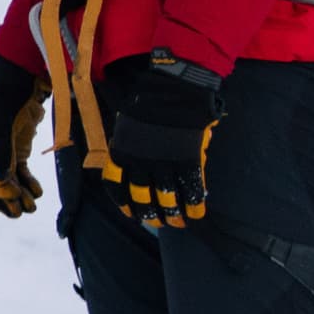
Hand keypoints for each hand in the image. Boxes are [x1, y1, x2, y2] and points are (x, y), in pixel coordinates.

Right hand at [0, 55, 48, 220]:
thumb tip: (2, 181)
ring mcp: (2, 150)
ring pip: (7, 179)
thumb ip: (0, 152)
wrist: (22, 78)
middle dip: (4, 198)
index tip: (12, 193)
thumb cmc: (6, 97)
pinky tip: (37, 192)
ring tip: (31, 207)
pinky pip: (20, 171)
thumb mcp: (0, 123)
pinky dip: (28, 182)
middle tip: (19, 212)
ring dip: (18, 194)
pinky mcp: (17, 149)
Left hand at [99, 51, 221, 230]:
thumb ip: (130, 149)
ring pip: (167, 198)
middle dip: (150, 215)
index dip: (124, 205)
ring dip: (173, 215)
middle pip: (142, 198)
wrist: (171, 89)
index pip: (117, 188)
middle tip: (158, 224)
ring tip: (178, 223)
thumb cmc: (148, 102)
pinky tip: (197, 213)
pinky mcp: (187, 160)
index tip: (131, 215)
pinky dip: (194, 204)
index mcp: (121, 153)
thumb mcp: (127, 126)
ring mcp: (164, 163)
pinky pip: (191, 189)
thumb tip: (134, 167)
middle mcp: (139, 163)